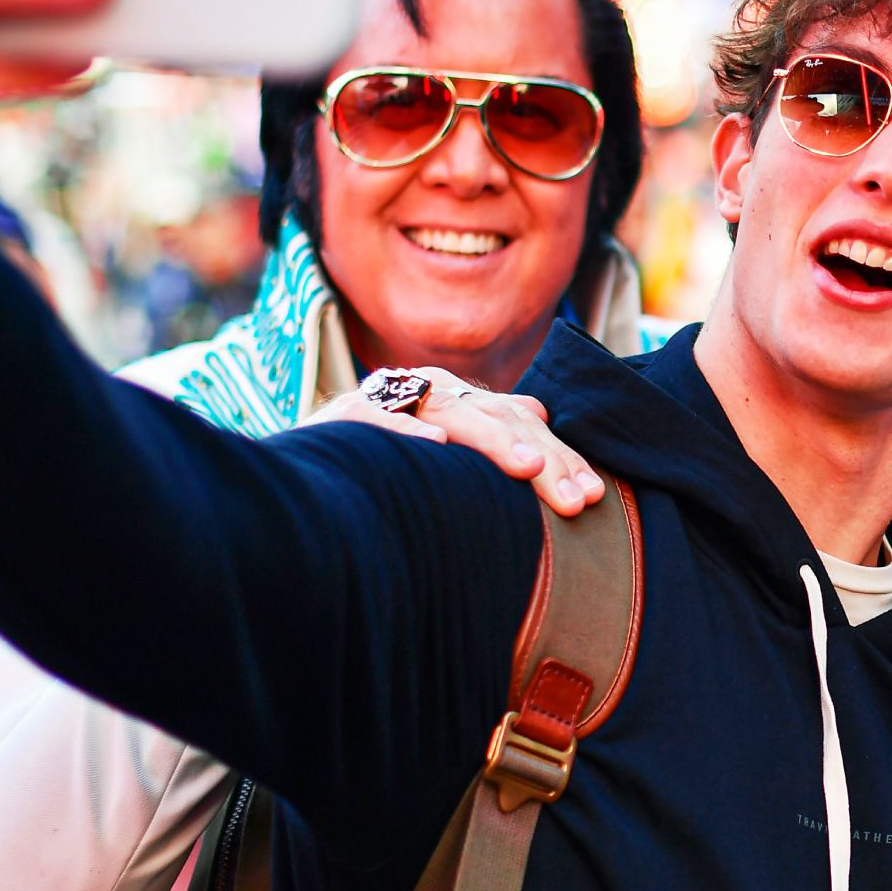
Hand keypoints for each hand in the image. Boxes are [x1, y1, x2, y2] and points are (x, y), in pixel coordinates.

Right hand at [304, 368, 606, 516]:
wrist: (297, 468)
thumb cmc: (378, 462)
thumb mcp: (437, 445)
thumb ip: (486, 426)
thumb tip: (539, 408)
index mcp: (453, 397)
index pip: (520, 424)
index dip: (560, 457)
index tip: (594, 497)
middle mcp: (424, 390)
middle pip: (496, 418)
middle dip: (543, 458)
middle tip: (576, 500)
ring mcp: (385, 401)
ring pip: (450, 414)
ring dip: (492, 440)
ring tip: (529, 469)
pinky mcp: (343, 420)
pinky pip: (380, 423)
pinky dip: (408, 431)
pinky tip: (437, 447)